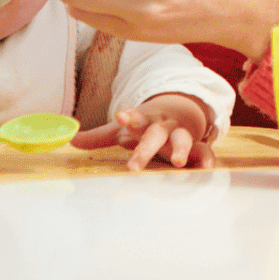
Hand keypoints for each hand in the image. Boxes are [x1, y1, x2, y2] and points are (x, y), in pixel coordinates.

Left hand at [71, 93, 215, 170]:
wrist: (180, 110)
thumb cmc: (147, 125)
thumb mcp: (125, 128)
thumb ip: (99, 137)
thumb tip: (70, 141)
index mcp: (144, 120)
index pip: (134, 117)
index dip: (128, 117)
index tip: (120, 117)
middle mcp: (162, 126)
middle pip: (154, 134)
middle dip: (145, 149)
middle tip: (134, 166)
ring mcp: (180, 135)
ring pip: (183, 139)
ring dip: (181, 149)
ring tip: (178, 162)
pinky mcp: (196, 146)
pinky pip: (204, 151)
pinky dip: (206, 159)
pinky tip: (208, 168)